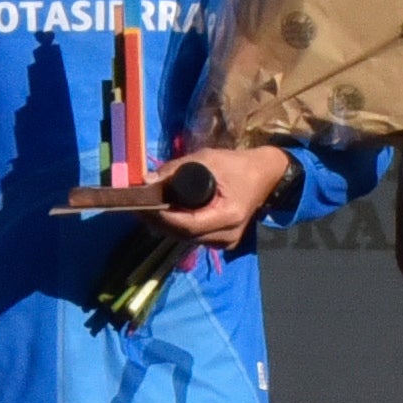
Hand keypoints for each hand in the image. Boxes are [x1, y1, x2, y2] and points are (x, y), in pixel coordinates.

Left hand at [151, 148, 293, 249]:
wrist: (265, 175)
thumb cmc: (238, 165)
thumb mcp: (208, 159)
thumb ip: (178, 168)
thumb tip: (148, 180)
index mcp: (229, 216)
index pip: (187, 225)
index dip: (161, 217)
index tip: (141, 206)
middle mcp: (228, 235)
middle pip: (183, 235)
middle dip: (157, 221)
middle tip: (136, 206)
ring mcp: (226, 242)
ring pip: (185, 239)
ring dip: (165, 225)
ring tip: (146, 209)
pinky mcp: (221, 242)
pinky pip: (193, 238)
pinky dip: (177, 227)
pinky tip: (164, 214)